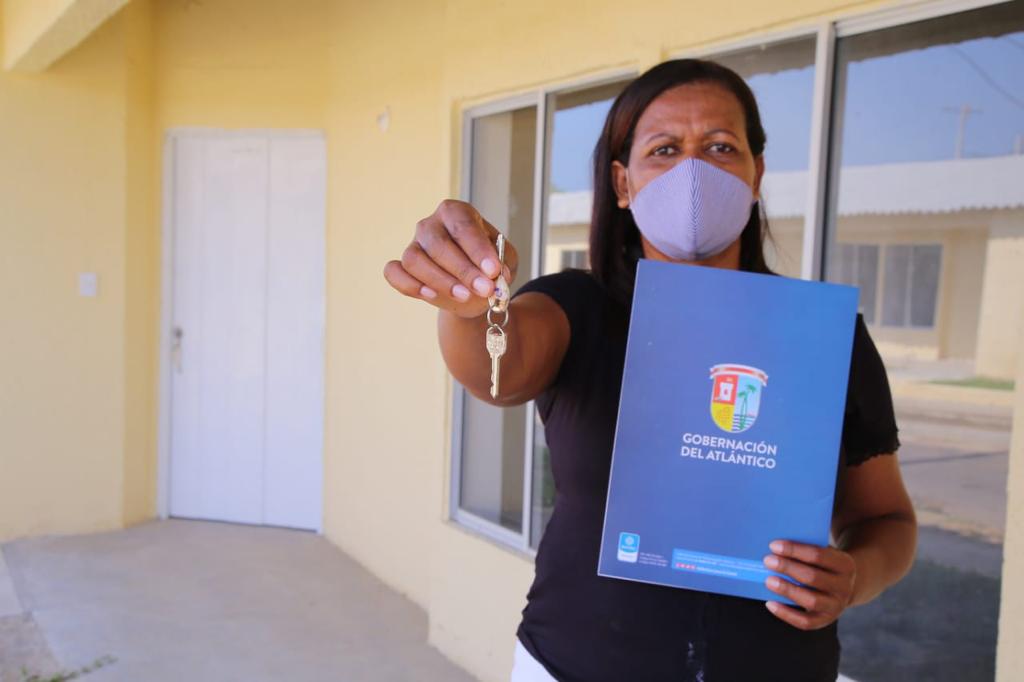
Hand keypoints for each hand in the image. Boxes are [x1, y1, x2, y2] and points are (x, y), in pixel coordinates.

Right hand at [383, 199, 517, 318]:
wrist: (474, 289)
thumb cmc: (488, 267)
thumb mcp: (505, 261)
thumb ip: (501, 263)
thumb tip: (494, 274)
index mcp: (456, 213)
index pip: (462, 225)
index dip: (477, 249)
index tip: (493, 270)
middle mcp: (431, 225)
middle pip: (438, 244)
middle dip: (463, 269)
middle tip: (485, 289)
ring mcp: (413, 245)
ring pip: (414, 259)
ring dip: (440, 280)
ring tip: (464, 296)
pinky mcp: (401, 266)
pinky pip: (394, 272)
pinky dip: (409, 285)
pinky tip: (431, 296)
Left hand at [762, 539, 856, 629]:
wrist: (841, 589)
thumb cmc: (823, 566)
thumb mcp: (823, 554)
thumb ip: (805, 551)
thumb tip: (775, 550)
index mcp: (845, 564)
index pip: (818, 555)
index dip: (794, 550)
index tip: (774, 546)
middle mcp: (844, 587)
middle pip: (813, 577)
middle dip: (788, 568)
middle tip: (768, 561)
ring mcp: (836, 606)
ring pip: (811, 600)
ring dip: (787, 590)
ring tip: (769, 581)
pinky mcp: (825, 620)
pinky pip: (805, 621)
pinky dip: (786, 614)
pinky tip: (770, 604)